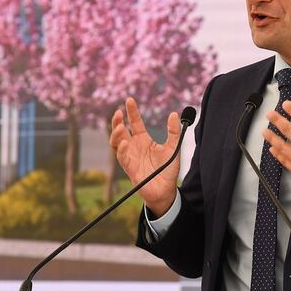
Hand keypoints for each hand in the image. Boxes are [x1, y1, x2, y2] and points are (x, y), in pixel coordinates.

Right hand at [109, 97, 181, 216]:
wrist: (166, 190)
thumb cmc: (167, 170)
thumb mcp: (173, 147)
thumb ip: (174, 131)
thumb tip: (174, 114)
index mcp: (143, 140)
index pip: (135, 122)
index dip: (132, 112)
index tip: (129, 100)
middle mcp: (134, 147)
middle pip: (121, 131)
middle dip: (117, 121)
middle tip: (118, 112)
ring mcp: (130, 157)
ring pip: (116, 143)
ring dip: (116, 134)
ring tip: (120, 126)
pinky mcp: (129, 168)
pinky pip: (122, 158)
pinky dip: (122, 150)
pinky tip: (124, 143)